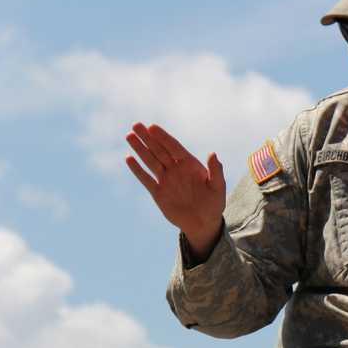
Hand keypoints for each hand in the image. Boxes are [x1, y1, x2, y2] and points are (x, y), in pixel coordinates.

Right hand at [124, 122, 226, 257]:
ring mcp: (166, 180)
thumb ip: (216, 170)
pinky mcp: (158, 192)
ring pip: (150, 161)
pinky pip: (146, 179)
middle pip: (159, 150)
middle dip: (148, 138)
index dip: (163, 137)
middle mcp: (176, 169)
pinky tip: (129, 158)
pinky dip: (137, 170)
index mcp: (190, 165)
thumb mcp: (218, 187)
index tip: (152, 127)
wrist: (203, 223)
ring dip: (140, 149)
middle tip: (136, 124)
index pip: (174, 147)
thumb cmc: (214, 203)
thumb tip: (212, 153)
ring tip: (129, 135)